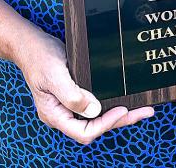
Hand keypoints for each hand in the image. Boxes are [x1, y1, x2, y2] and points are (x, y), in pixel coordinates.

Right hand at [17, 29, 153, 143]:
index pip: (83, 131)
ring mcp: (69, 106)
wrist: (30, 44)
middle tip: (144, 111)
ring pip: (97, 117)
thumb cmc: (39, 57)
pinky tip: (124, 99)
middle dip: (120, 120)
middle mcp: (63, 114)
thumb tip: (94, 110)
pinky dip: (110, 104)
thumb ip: (72, 95)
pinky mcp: (75, 95)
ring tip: (141, 108)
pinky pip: (95, 106)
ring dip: (119, 114)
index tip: (122, 110)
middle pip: (94, 127)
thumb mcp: (55, 75)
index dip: (105, 124)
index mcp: (55, 114)